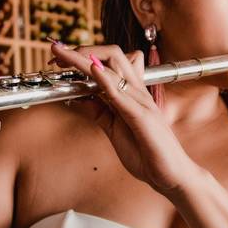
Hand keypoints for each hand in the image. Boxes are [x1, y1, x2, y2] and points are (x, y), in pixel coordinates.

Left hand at [49, 42, 198, 194]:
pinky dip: (105, 80)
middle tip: (56, 54)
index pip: (109, 63)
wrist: (171, 176)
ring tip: (63, 56)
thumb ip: (99, 112)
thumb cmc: (147, 154)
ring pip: (114, 69)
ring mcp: (142, 103)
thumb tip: (78, 98)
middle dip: (81, 50)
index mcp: (132, 94)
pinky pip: (122, 94)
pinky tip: (92, 70)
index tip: (59, 57)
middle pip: (112, 55)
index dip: (82, 56)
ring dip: (85, 60)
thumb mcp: (114, 130)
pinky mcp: (143, 118)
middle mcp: (137, 93)